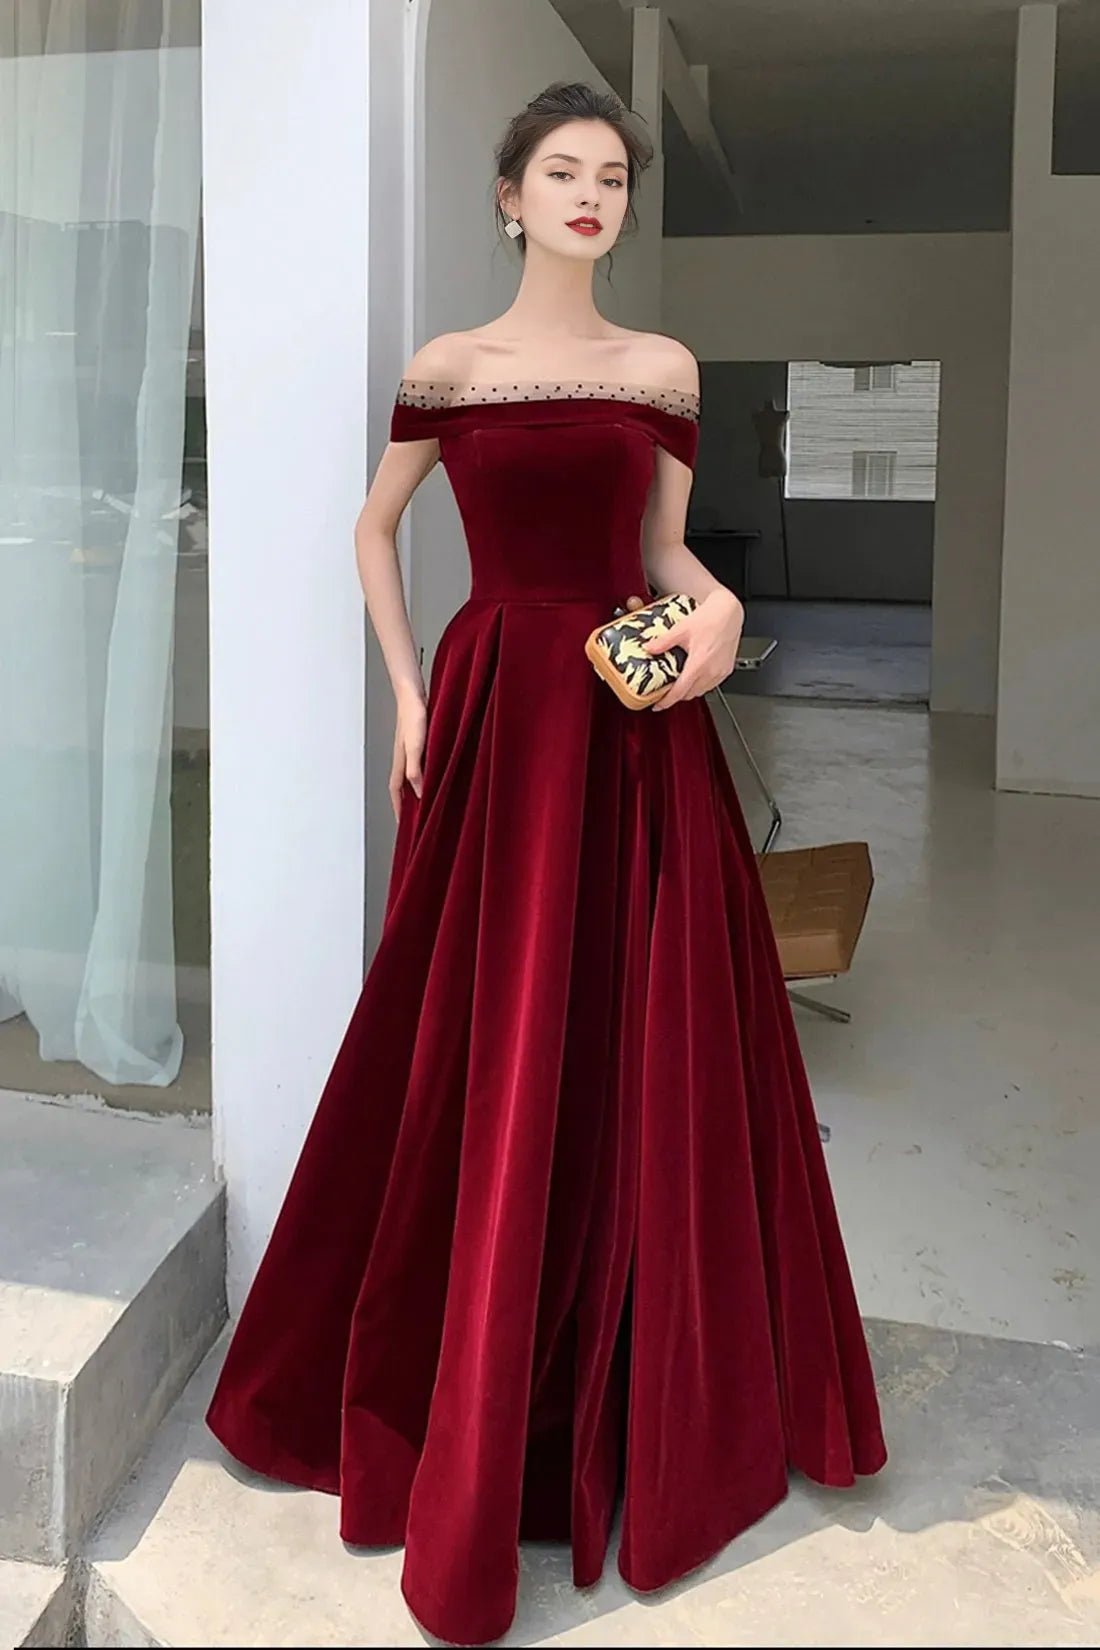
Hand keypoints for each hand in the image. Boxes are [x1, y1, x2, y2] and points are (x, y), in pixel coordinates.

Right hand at [390, 691, 426, 820]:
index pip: (396, 792)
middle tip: (414, 818)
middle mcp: (403, 758)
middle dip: (405, 803)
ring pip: (411, 776)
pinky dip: (424, 774)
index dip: (399, 808)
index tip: (403, 825)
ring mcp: (410, 749)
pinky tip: (434, 774)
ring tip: (426, 801)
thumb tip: (420, 792)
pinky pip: (420, 765)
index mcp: (400, 762)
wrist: (413, 693)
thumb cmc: (413, 716)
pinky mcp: (419, 741)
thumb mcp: (415, 746)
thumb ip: (415, 770)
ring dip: (415, 789)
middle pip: (402, 787)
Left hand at [643, 587, 743, 711]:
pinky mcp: (726, 669)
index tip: (658, 706)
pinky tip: (695, 675)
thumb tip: (649, 648)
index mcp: (698, 664)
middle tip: (665, 691)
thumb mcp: (681, 629)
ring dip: (689, 691)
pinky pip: (711, 685)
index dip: (666, 702)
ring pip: (701, 691)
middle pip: (689, 694)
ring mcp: (720, 672)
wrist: (729, 611)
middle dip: (676, 696)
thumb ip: (663, 642)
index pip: (679, 692)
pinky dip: (701, 685)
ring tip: (679, 683)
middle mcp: (711, 671)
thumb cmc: (711, 618)